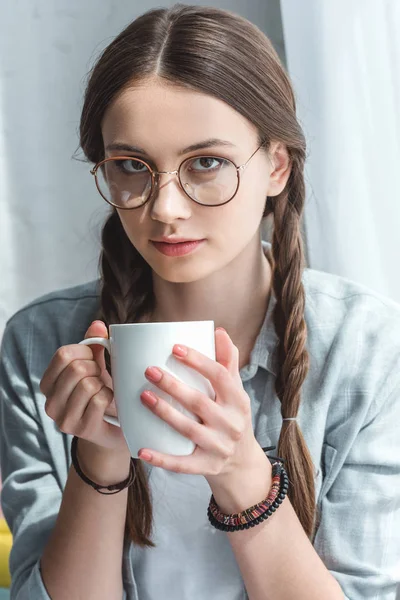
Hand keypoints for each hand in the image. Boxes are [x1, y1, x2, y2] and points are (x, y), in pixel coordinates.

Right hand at [40, 320, 129, 455]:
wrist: (113, 429)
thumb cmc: (101, 393)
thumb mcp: (95, 366)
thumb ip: (94, 345)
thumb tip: (98, 324)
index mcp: (48, 383)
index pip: (63, 354)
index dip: (85, 351)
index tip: (94, 359)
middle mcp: (50, 403)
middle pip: (76, 368)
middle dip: (96, 368)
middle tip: (101, 377)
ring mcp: (64, 419)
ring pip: (88, 384)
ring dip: (103, 384)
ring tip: (104, 390)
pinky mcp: (82, 430)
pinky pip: (99, 400)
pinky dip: (109, 396)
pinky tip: (108, 402)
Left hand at [138, 327, 266, 486]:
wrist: (242, 462)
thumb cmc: (233, 417)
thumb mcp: (236, 391)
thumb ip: (227, 362)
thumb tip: (218, 331)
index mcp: (238, 401)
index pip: (220, 376)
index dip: (198, 361)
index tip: (175, 348)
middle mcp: (231, 424)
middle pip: (200, 402)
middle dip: (173, 386)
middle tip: (149, 370)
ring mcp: (219, 447)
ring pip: (188, 429)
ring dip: (164, 413)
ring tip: (143, 396)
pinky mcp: (207, 467)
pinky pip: (182, 464)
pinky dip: (162, 458)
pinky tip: (141, 449)